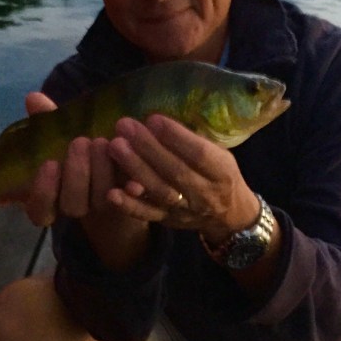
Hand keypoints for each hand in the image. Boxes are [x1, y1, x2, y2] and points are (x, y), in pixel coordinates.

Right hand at [21, 93, 149, 269]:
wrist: (120, 164)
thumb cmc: (82, 148)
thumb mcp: (65, 135)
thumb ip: (48, 121)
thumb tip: (33, 98)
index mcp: (52, 197)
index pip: (39, 209)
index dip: (43, 191)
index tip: (50, 163)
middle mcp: (76, 207)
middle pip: (72, 205)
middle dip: (77, 174)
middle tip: (81, 142)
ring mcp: (102, 209)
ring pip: (100, 201)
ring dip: (102, 174)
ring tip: (106, 142)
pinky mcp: (129, 204)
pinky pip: (130, 203)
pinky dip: (131, 188)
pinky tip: (134, 177)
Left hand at [106, 115, 260, 242]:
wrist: (228, 215)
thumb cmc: (219, 174)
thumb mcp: (220, 154)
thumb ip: (194, 141)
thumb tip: (160, 121)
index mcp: (222, 172)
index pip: (200, 154)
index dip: (176, 136)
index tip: (153, 118)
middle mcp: (205, 193)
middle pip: (175, 171)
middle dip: (148, 147)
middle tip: (125, 126)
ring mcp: (185, 210)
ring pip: (159, 190)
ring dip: (135, 169)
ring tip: (115, 147)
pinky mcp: (168, 221)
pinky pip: (147, 214)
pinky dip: (129, 205)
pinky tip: (112, 192)